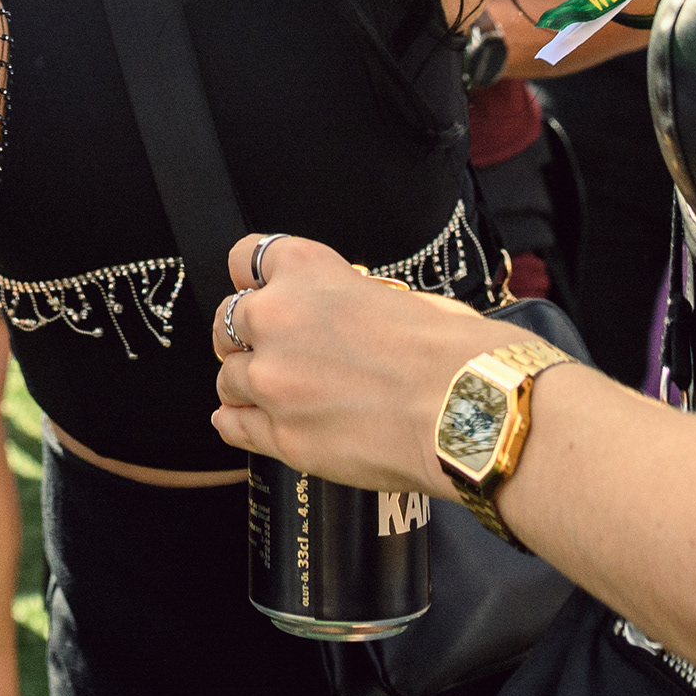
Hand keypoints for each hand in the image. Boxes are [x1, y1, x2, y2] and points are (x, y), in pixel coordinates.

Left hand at [208, 232, 503, 498]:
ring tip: (283, 394)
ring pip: (227, 376)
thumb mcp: (394, 293)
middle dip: (248, 336)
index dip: (254, 279)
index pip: (244, 258)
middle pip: (227, 322)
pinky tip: (254, 422)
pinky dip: (239, 422)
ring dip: (249, 383)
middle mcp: (276, 317)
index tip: (262, 293)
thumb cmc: (450, 349)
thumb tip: (341, 317)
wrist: (468, 409)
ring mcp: (273, 380)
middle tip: (276, 350)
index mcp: (306, 268)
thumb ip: (346, 299)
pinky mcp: (281, 437)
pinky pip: (231, 425)